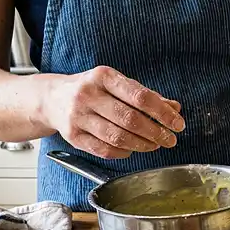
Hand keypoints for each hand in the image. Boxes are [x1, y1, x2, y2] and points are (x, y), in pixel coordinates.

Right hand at [39, 66, 185, 158]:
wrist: (52, 98)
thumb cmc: (93, 90)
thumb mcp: (118, 85)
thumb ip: (147, 96)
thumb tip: (174, 108)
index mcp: (103, 77)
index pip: (140, 97)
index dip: (163, 113)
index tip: (178, 124)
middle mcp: (88, 95)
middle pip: (130, 119)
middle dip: (156, 132)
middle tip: (170, 139)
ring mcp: (78, 116)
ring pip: (118, 137)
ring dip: (142, 144)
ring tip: (155, 145)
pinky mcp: (73, 136)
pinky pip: (105, 150)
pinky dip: (124, 152)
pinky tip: (133, 149)